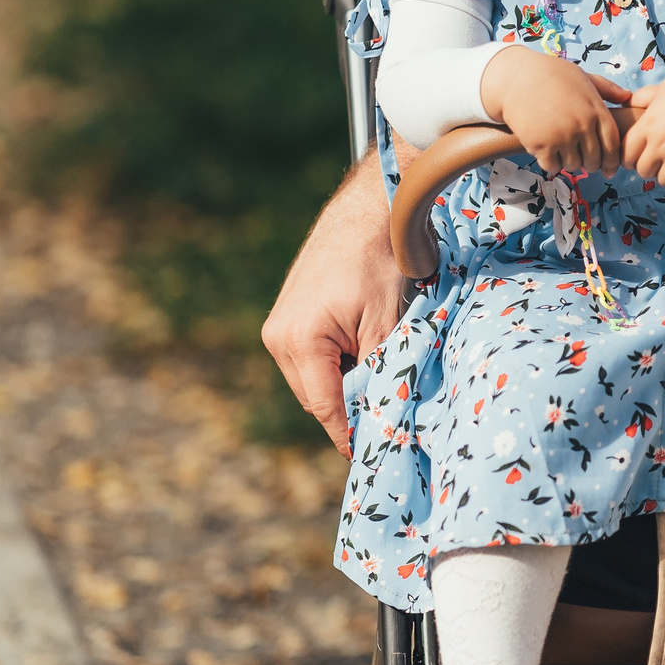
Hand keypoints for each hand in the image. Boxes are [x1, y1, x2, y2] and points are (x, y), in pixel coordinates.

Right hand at [263, 164, 410, 457]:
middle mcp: (278, 337)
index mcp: (298, 341)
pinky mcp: (287, 317)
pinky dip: (335, 364)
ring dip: (342, 385)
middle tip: (384, 420)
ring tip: (378, 379)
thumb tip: (380, 416)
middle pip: (315, 397)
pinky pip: (310, 358)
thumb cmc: (379, 261)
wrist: (368, 211)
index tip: (368, 454)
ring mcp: (278, 326)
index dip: (347, 434)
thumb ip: (379, 371)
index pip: (325, 406)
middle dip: (347, 410)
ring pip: (312, 379)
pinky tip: (363, 355)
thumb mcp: (386, 323)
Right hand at [482, 48, 631, 173]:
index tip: (610, 170)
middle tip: (584, 162)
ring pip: (574, 165)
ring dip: (570, 163)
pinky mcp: (540, 145)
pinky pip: (553, 166)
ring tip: (564, 153)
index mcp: (596, 110)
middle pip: (594, 159)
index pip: (612, 145)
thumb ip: (607, 89)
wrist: (516, 77)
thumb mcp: (583, 77)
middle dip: (591, 164)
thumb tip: (628, 97)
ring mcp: (561, 136)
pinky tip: (548, 154)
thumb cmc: (552, 75)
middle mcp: (581, 125)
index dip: (612, 161)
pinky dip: (551, 163)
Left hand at [621, 61, 664, 194]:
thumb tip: (627, 103)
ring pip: (663, 181)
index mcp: (649, 125)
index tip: (641, 153)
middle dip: (650, 166)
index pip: (626, 154)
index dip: (631, 156)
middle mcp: (662, 144)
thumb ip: (643, 97)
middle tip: (660, 158)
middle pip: (643, 171)